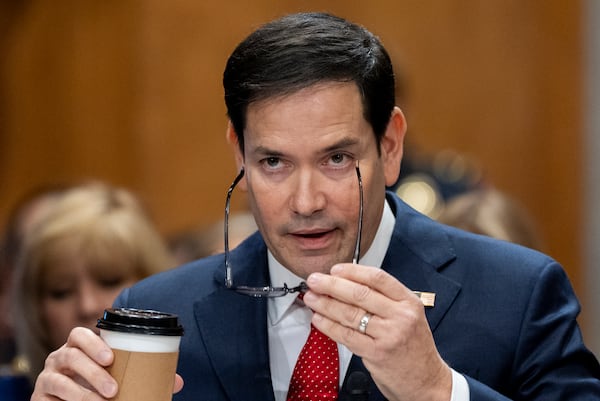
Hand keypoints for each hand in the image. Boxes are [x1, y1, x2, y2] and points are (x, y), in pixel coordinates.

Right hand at [30, 327, 184, 399]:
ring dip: (82, 393)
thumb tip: (178, 382)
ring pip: (59, 380)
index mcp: (79, 347)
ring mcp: (47, 377)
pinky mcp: (39, 397)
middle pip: (71, 356)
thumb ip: (144, 374)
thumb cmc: (100, 385)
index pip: (79, 334)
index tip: (111, 357)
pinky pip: (49, 399)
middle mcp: (59, 358)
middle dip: (92, 373)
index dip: (93, 343)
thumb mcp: (119, 376)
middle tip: (113, 389)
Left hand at [303, 263, 451, 400]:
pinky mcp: (377, 353)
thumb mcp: (409, 315)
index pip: (378, 278)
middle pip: (360, 294)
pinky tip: (318, 320)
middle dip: (332, 285)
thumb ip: (385, 299)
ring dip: (326, 304)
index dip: (352, 271)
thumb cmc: (414, 346)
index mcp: (409, 301)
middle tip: (315, 280)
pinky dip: (329, 326)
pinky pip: (347, 335)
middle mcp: (401, 316)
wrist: (427, 380)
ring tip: (312, 298)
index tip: (335, 269)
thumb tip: (348, 283)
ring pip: (350, 314)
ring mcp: (389, 335)